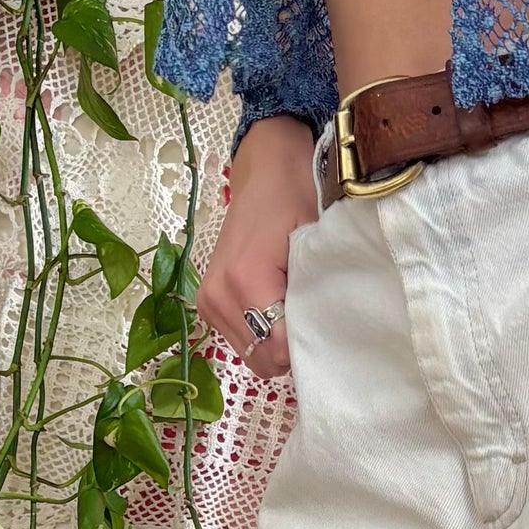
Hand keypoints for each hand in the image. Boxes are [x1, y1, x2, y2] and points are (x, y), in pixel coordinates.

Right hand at [196, 113, 317, 377]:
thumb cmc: (296, 197)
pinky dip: (260, 333)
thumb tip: (319, 341)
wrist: (266, 169)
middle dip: (290, 350)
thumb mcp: (314, 244)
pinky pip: (240, 340)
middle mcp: (218, 296)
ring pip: (251, 355)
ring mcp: (209, 301)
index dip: (305, 346)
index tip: (322, 325)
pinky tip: (274, 306)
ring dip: (275, 342)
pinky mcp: (207, 303)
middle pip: (262, 359)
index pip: (278, 350)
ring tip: (291, 307)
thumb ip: (313, 295)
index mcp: (244, 281)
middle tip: (309, 317)